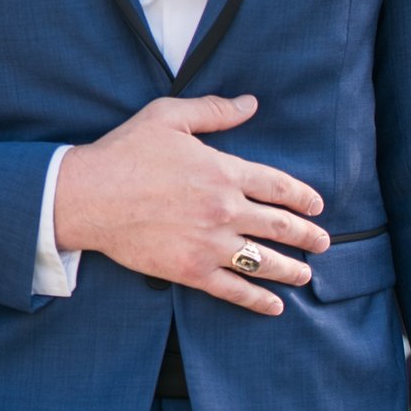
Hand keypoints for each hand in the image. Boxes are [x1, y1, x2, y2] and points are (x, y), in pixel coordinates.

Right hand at [50, 94, 327, 316]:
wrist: (88, 196)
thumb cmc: (124, 152)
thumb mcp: (168, 116)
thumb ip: (214, 111)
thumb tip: (251, 103)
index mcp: (223, 171)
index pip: (278, 186)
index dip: (303, 197)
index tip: (316, 206)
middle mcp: (225, 209)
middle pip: (280, 226)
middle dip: (308, 236)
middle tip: (323, 243)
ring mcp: (210, 243)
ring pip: (264, 261)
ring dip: (291, 269)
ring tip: (306, 275)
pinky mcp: (190, 270)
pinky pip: (234, 290)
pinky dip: (258, 300)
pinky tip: (275, 306)